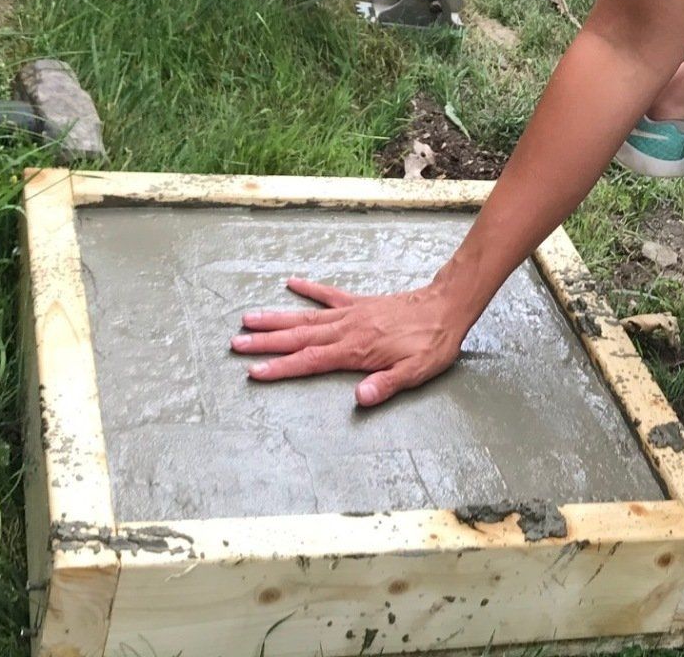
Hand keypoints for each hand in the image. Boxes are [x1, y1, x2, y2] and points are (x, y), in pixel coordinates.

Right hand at [233, 278, 467, 406]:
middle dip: (265, 342)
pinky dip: (309, 289)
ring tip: (248, 318)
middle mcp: (347, 329)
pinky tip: (291, 283)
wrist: (448, 306)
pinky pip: (330, 295)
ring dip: (276, 319)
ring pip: (306, 316)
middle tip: (235, 344)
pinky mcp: (360, 303)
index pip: (310, 361)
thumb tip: (360, 400)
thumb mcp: (416, 372)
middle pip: (298, 337)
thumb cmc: (433, 344)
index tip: (254, 372)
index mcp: (356, 350)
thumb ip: (386, 385)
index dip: (281, 368)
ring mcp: (351, 313)